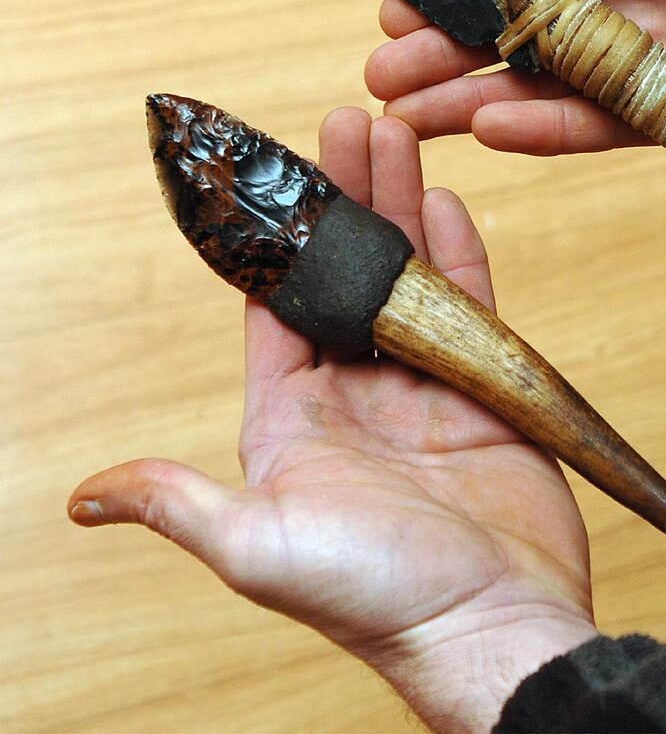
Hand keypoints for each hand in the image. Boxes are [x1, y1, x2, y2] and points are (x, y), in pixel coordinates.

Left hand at [68, 111, 597, 732]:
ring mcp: (423, 391)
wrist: (493, 625)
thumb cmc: (378, 598)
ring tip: (396, 141)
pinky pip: (470, 308)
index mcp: (291, 420)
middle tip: (348, 125)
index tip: (279, 170)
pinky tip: (448, 203)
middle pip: (345, 277)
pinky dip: (460, 256)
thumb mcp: (260, 546)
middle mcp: (354, 397)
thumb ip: (181, 502)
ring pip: (408, 280)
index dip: (278, 238)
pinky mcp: (484, 393)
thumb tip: (86, 499)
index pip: (274, 308)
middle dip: (347, 201)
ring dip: (402, 209)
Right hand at [367, 0, 665, 155]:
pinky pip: (599, 128)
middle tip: (383, 73)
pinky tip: (490, 131)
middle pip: (521, 31)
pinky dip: (546, 132)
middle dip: (449, 49)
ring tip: (413, 113)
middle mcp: (633, 0)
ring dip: (477, 97)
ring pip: (547, 85)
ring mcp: (651, 65)